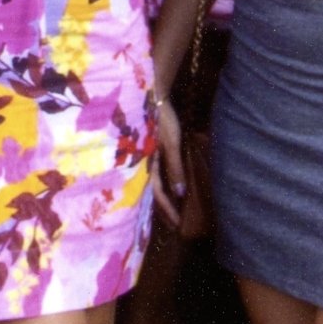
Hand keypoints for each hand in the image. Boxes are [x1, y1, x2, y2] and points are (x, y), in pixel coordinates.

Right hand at [150, 87, 187, 227]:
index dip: (168, 210)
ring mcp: (142, 159)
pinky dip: (159, 186)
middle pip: (151, 194)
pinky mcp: (145, 152)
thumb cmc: (159, 119)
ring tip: (169, 214)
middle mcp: (141, 165)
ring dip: (160, 201)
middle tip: (173, 227)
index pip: (158, 194)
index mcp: (146, 165)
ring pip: (150, 186)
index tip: (178, 226)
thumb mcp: (170, 143)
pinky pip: (152, 175)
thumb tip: (180, 194)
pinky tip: (164, 190)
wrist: (149, 96)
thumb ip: (174, 168)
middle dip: (162, 211)